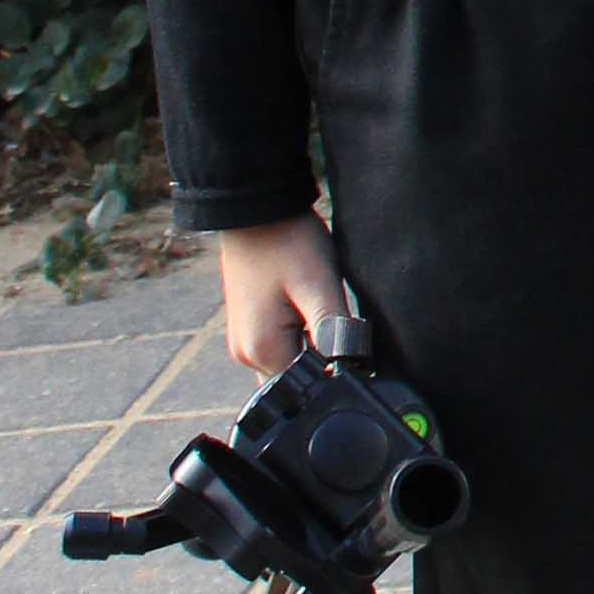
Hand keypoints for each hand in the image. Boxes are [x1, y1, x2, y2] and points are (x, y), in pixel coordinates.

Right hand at [222, 212, 341, 373]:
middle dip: (323, 353)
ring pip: (293, 361)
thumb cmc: (287, 241)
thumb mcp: (319, 285)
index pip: (311, 385)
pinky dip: (299, 332)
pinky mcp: (250, 328)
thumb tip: (349, 372)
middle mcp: (246, 355)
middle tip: (326, 306)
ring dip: (312, 341)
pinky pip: (282, 345)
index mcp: (261, 351)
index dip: (336, 365)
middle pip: (300, 377)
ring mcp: (244, 343)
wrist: (255, 208)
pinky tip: (304, 302)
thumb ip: (335, 334)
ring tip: (313, 300)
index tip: (342, 328)